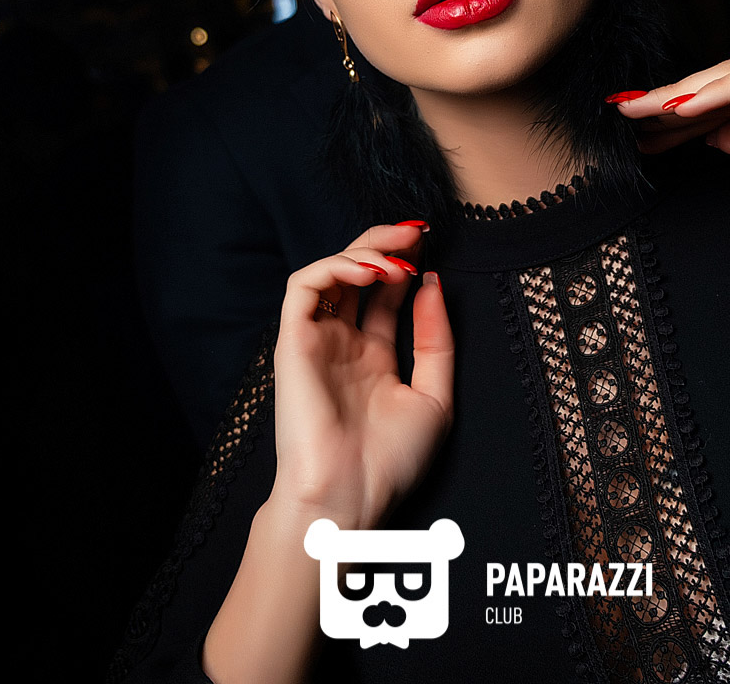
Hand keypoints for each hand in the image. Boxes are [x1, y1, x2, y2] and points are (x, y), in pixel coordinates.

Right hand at [269, 223, 453, 529]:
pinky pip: (303, 286)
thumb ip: (436, 341)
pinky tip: (371, 274)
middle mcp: (341, 343)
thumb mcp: (434, 397)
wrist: (349, 496)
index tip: (432, 247)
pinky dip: (336, 267)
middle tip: (416, 232)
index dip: (406, 264)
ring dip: (364, 251)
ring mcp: (316, 340)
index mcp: (371, 357)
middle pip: (356, 273)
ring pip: (329, 271)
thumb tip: (433, 283)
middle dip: (385, 243)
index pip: (385, 294)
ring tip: (397, 260)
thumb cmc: (389, 462)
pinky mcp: (293, 340)